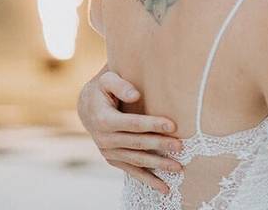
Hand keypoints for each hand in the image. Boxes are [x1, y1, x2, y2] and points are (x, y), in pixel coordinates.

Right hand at [78, 71, 182, 193]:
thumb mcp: (107, 80)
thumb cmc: (102, 89)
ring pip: (137, 160)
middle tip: (180, 147)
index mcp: (104, 120)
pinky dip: (148, 180)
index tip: (172, 126)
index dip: (152, 125)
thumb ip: (120, 85)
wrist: (86, 106)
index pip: (133, 124)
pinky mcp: (113, 159)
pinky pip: (132, 171)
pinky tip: (164, 188)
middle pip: (137, 144)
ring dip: (158, 165)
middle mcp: (104, 139)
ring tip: (178, 169)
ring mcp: (109, 152)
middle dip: (160, 146)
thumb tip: (135, 95)